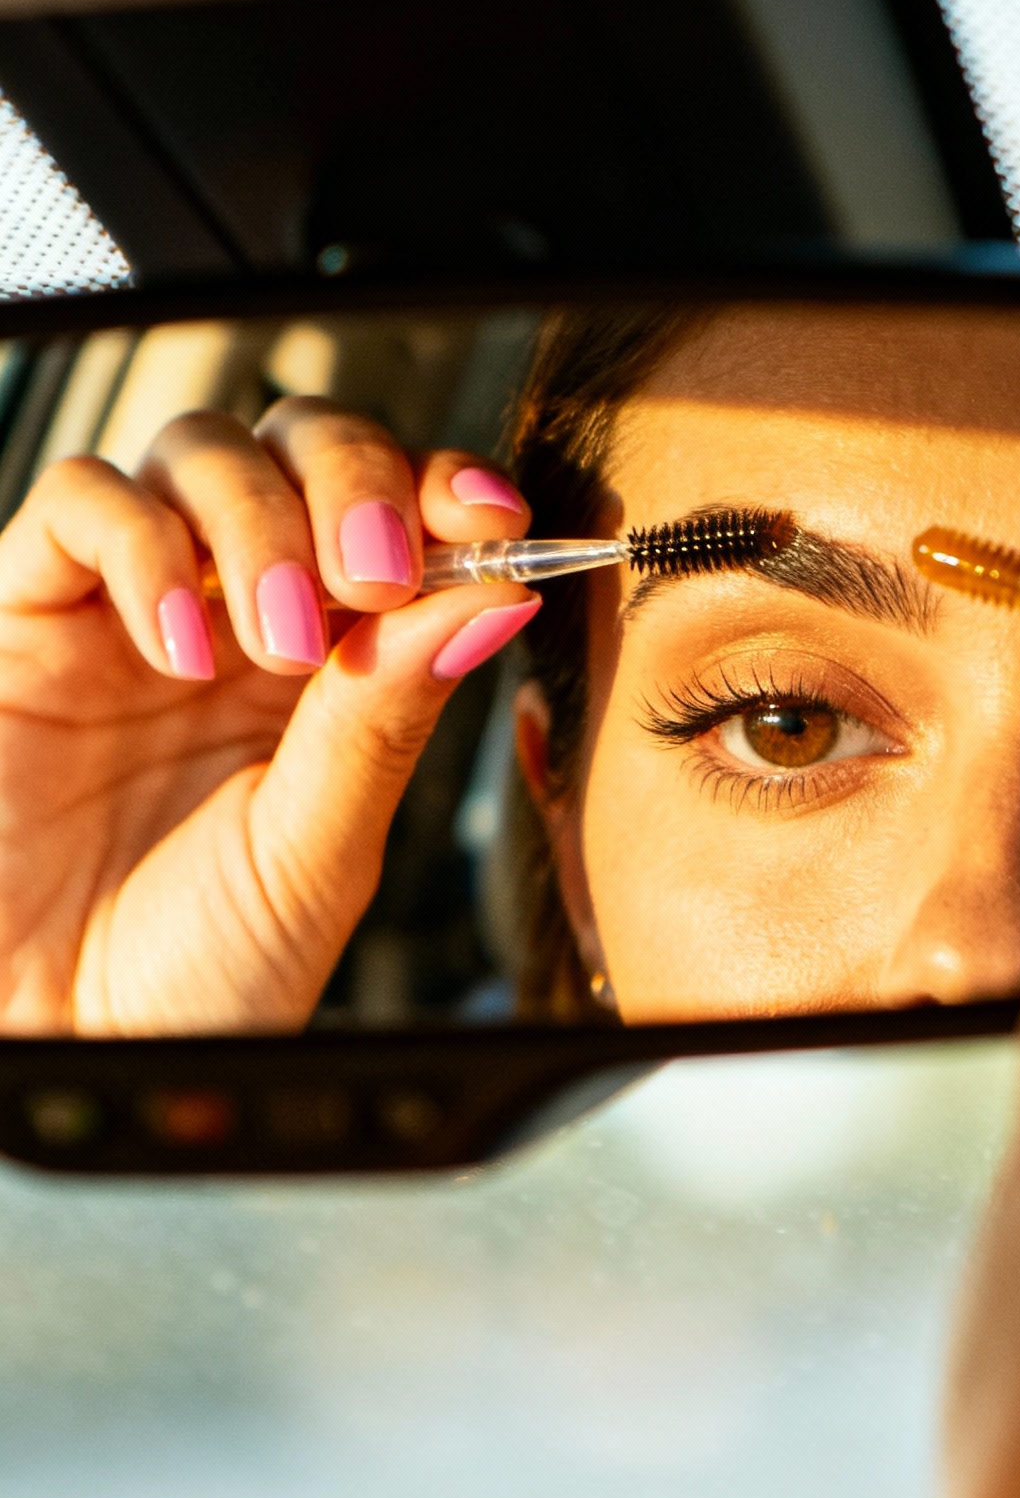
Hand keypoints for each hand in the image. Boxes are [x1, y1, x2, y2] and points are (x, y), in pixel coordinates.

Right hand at [0, 399, 535, 1032]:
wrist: (70, 1052)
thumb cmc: (192, 978)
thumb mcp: (316, 851)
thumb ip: (386, 719)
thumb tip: (488, 597)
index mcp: (330, 660)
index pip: (397, 515)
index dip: (446, 487)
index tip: (494, 516)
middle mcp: (234, 610)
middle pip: (301, 445)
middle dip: (354, 482)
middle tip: (374, 574)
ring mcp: (130, 603)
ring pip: (200, 449)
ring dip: (260, 519)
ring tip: (276, 640)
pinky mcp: (25, 615)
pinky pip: (78, 500)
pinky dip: (143, 546)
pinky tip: (179, 644)